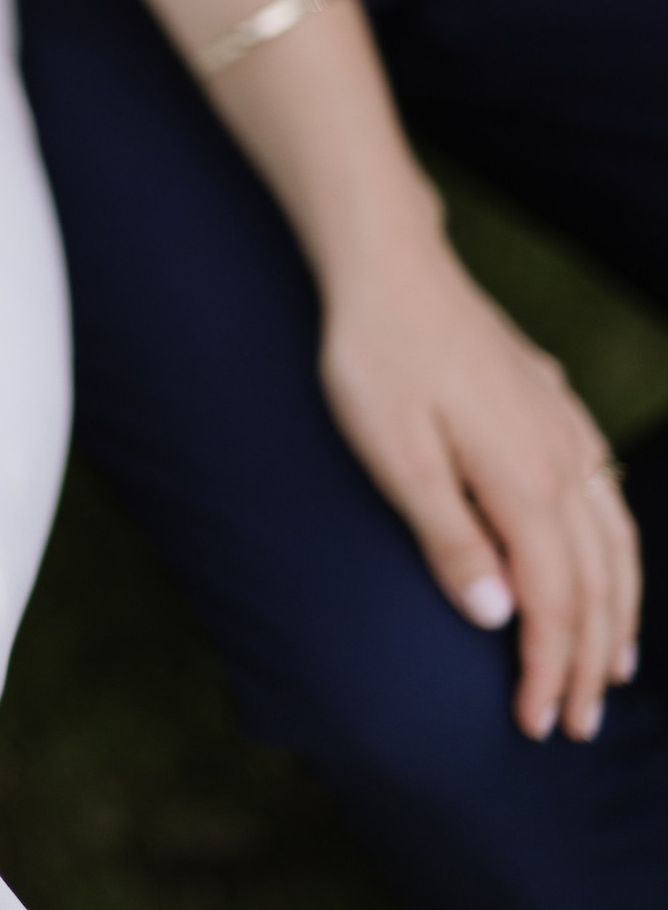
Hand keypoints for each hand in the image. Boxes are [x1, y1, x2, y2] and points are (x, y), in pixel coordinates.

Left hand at [320, 218, 641, 742]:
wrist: (390, 268)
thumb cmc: (374, 359)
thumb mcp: (393, 455)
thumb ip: (445, 535)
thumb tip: (495, 616)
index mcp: (524, 481)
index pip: (553, 601)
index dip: (546, 669)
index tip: (533, 723)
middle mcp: (563, 462)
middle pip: (596, 584)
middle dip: (586, 663)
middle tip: (574, 726)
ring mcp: (567, 433)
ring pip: (616, 545)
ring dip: (617, 616)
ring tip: (610, 671)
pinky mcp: (557, 410)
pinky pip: (609, 502)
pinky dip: (619, 555)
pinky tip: (612, 570)